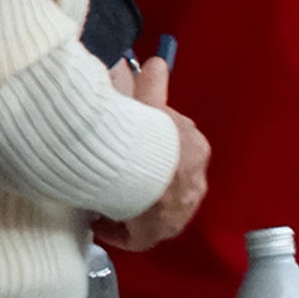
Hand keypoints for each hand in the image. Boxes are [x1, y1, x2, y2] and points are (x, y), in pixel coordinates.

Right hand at [92, 58, 209, 251]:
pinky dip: (124, 231)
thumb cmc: (149, 139)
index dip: (156, 152)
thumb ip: (153, 85)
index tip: (134, 155)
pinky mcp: (160, 231)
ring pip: (157, 209)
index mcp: (195, 149)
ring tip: (108, 202)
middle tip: (119, 181)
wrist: (147, 174)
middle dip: (148, 182)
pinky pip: (141, 236)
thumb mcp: (150, 107)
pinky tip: (104, 225)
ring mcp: (180, 209)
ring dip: (136, 206)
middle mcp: (194, 182)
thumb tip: (156, 61)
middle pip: (170, 182)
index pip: (178, 150)